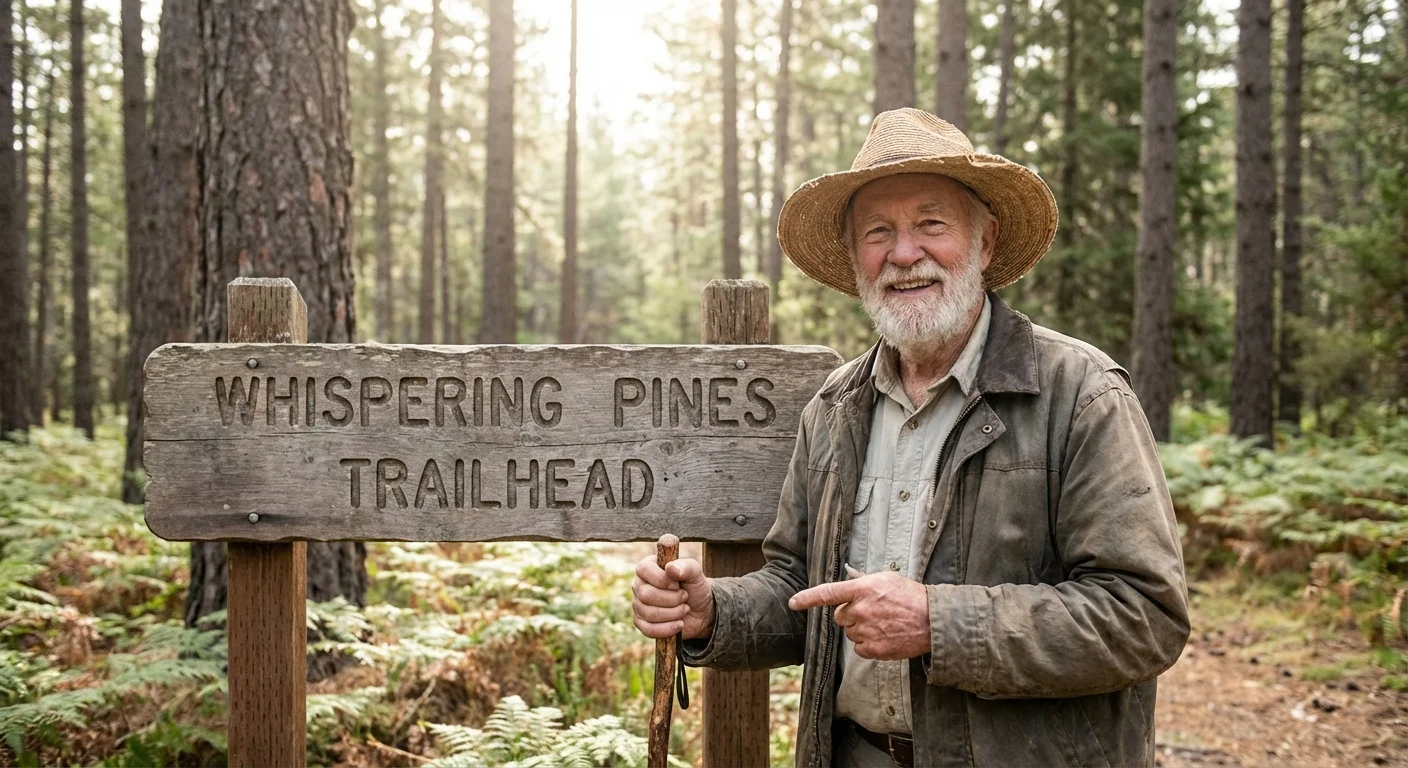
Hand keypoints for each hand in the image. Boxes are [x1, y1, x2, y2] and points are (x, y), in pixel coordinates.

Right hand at [632, 554, 714, 640]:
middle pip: (646, 595)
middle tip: (684, 597)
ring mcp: (638, 605)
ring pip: (649, 613)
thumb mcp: (696, 574)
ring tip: (684, 609)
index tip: (678, 585)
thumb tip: (670, 568)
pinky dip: (667, 628)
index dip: (662, 579)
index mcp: (648, 567)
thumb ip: (686, 567)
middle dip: (672, 599)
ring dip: (673, 613)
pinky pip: (648, 629)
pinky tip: (679, 624)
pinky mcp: (642, 623)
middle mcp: (639, 585)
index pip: (644, 569)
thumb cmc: (694, 588)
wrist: (701, 611)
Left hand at [789, 568, 929, 659]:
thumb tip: (848, 573)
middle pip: (840, 617)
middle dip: (851, 615)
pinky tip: (885, 636)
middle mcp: (861, 610)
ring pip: (850, 634)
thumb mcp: (886, 579)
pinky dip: (869, 645)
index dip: (807, 598)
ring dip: (861, 630)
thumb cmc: (910, 596)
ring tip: (883, 624)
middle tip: (873, 612)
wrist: (932, 620)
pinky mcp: (874, 649)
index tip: (793, 603)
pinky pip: (859, 649)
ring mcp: (866, 631)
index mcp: (862, 589)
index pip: (828, 593)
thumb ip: (863, 579)